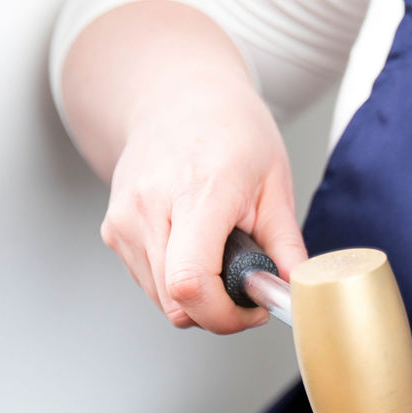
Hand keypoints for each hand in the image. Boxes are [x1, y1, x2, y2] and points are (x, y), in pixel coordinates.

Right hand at [61, 0, 306, 332]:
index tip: (251, 309)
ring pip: (163, 302)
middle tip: (244, 289)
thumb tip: (297, 294)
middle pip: (177, 304)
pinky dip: (177, 284)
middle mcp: (150, 207)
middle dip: (218, 313)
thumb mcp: (276, 184)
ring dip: (198, 300)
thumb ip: (286, 248)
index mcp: (198, 193)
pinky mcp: (113, 231)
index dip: (224, 316)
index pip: (190, 284)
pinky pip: (149, 285)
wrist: (177, 96)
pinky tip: (194, 250)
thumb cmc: (231, 133)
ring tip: (220, 260)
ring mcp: (125, 220)